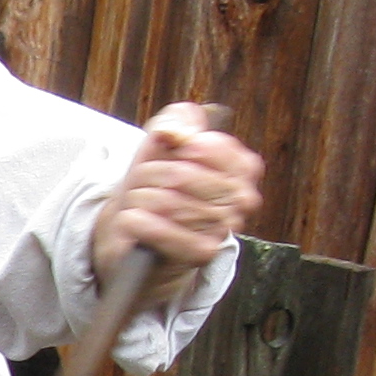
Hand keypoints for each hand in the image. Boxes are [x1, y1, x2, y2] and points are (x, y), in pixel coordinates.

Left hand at [94, 103, 259, 302]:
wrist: (144, 235)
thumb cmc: (159, 186)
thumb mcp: (165, 145)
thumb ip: (175, 122)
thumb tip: (173, 130)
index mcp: (243, 167)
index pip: (206, 144)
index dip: (175, 147)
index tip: (167, 153)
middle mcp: (242, 198)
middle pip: (180, 174)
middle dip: (149, 174)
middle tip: (142, 182)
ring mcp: (224, 227)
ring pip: (166, 201)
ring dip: (139, 198)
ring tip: (136, 201)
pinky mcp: (203, 253)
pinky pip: (162, 231)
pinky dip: (138, 222)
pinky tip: (132, 219)